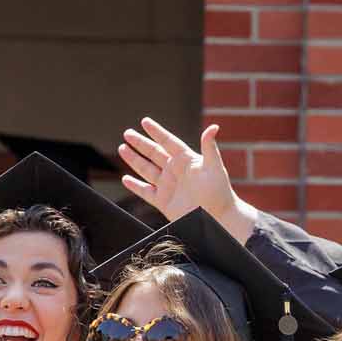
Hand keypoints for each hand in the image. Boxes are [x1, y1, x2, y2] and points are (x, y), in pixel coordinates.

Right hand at [119, 119, 247, 234]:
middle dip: (140, 143)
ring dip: (134, 160)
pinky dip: (135, 186)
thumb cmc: (219, 192)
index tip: (145, 122)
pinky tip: (126, 179)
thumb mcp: (215, 167)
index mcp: (186, 160)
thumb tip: (213, 127)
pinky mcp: (164, 202)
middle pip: (154, 153)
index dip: (157, 132)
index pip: (168, 142)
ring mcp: (168, 186)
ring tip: (122, 149)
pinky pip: (146, 192)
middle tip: (127, 133)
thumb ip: (209, 147)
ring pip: (147, 170)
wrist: (218, 218)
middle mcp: (175, 171)